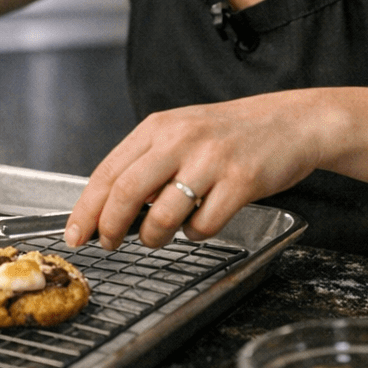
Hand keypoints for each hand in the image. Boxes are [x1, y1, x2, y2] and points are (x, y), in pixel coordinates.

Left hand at [64, 89, 331, 249]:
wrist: (291, 122)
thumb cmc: (230, 134)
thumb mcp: (181, 133)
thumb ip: (147, 162)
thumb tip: (111, 206)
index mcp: (158, 127)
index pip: (108, 172)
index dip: (86, 208)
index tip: (75, 234)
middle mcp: (180, 139)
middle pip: (126, 193)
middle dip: (110, 227)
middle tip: (108, 244)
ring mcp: (212, 160)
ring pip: (163, 215)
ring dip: (154, 237)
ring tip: (159, 236)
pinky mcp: (241, 181)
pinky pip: (204, 225)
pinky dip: (196, 234)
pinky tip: (201, 223)